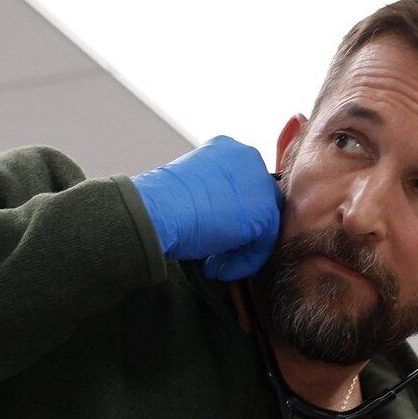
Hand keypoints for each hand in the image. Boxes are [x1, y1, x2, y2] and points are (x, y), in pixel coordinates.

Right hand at [130, 136, 281, 280]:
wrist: (153, 211)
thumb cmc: (161, 203)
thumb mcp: (192, 189)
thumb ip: (216, 196)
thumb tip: (226, 220)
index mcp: (227, 149)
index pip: (245, 187)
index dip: (230, 216)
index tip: (214, 235)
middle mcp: (247, 158)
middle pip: (258, 204)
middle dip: (238, 234)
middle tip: (216, 255)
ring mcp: (259, 183)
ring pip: (263, 225)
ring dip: (239, 250)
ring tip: (215, 265)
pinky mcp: (264, 211)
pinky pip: (263, 243)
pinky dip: (244, 261)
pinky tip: (221, 269)